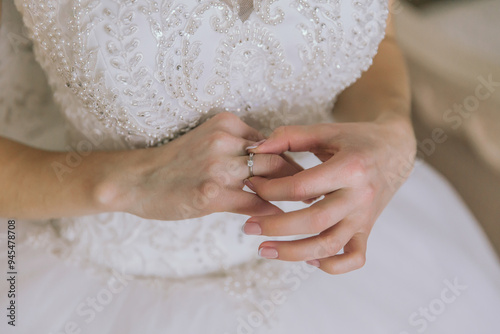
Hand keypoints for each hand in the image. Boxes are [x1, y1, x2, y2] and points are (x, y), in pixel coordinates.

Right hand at [101, 112, 302, 220]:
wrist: (136, 179)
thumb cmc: (174, 162)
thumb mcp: (206, 139)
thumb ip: (238, 145)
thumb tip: (274, 160)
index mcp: (225, 123)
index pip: (272, 141)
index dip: (293, 157)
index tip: (310, 170)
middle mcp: (223, 140)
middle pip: (277, 158)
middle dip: (300, 176)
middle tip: (319, 189)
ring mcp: (218, 167)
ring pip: (269, 179)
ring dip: (291, 194)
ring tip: (309, 204)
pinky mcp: (212, 194)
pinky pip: (254, 202)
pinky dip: (271, 210)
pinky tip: (280, 217)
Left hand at [242, 116, 416, 273]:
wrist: (396, 150)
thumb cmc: (356, 139)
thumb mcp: (326, 130)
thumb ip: (289, 136)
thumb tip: (255, 150)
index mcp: (350, 168)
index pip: (302, 187)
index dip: (270, 189)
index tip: (251, 185)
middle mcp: (360, 196)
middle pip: (314, 221)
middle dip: (275, 226)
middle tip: (248, 227)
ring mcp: (365, 217)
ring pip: (329, 245)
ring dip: (293, 253)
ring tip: (263, 250)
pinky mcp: (368, 229)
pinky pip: (353, 258)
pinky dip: (331, 266)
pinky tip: (308, 259)